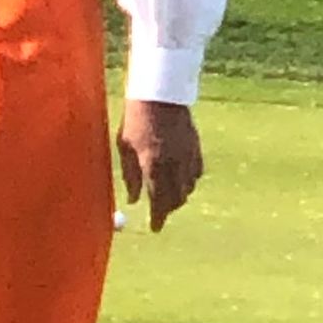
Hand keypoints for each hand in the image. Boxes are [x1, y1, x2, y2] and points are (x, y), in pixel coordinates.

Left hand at [117, 100, 202, 232]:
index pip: (159, 201)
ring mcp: (188, 156)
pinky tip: (183, 181)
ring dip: (180, 197)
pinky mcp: (196, 147)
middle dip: (168, 209)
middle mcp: (174, 164)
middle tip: (159, 213)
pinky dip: (190, 181)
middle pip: (176, 198)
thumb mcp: (125, 147)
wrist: (159, 94)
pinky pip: (197, 173)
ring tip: (170, 199)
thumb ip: (130, 176)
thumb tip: (132, 201)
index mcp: (153, 165)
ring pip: (189, 187)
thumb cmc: (135, 119)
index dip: (158, 218)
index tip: (155, 228)